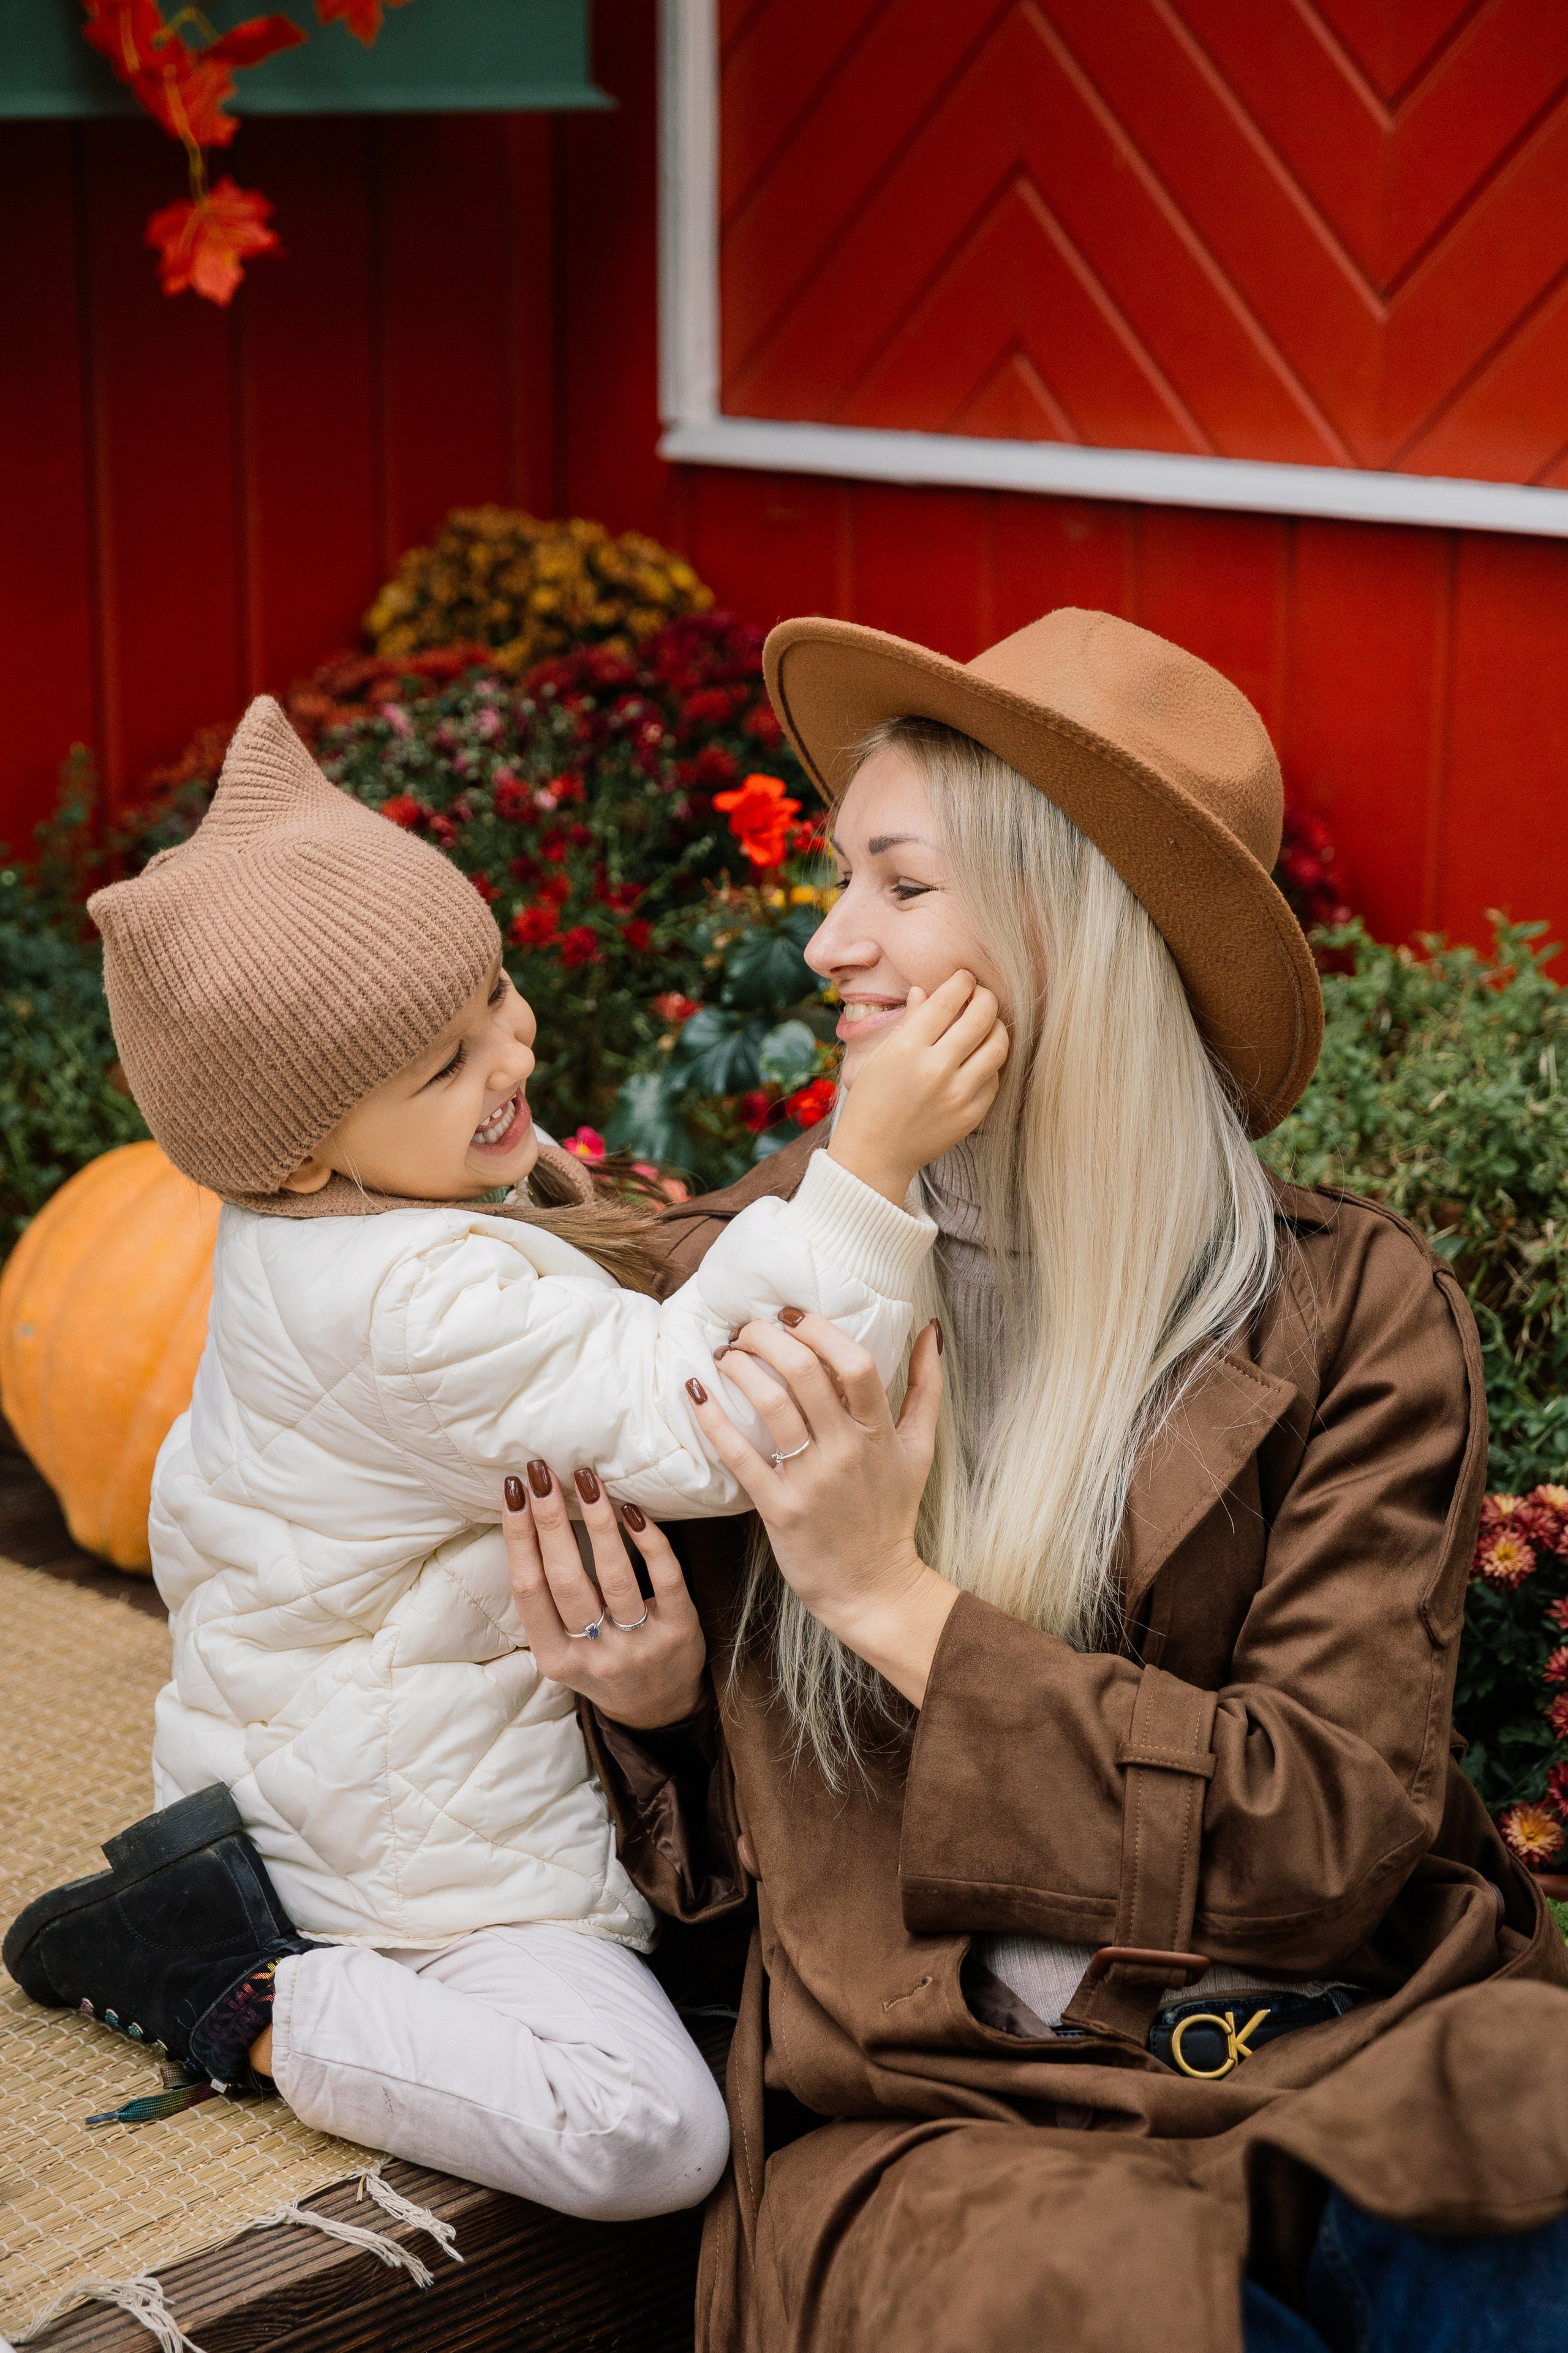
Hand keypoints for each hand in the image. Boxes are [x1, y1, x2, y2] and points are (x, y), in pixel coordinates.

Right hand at [502, 1465, 706, 1730]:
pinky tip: (635, 1510)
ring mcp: (639, 1645)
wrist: (659, 1707)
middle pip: (565, 1579)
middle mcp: (594, 1655)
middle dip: (550, 1520)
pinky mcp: (680, 1632)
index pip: (528, 1590)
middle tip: (543, 1471)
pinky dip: (650, 1542)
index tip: (513, 1491)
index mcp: (555, 1658)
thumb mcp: (562, 1649)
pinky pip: (666, 1580)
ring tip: (587, 1479)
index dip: (518, 1537)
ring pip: (614, 1577)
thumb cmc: (602, 1662)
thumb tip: (528, 1520)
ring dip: (598, 1521)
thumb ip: (547, 1602)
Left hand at [685, 1314, 958, 1705]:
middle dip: (767, 1338)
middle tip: (748, 1330)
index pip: (856, 1363)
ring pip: (771, 1405)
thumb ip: (927, 1387)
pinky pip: (741, 1455)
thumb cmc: (891, 1512)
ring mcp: (813, 1480)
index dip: (820, 1330)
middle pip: (805, 1372)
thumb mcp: (919, 1449)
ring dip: (740, 1369)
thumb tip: (931, 1329)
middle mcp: (847, 1450)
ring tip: (725, 1355)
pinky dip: (714, 1421)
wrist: (873, 1586)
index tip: (792, 1317)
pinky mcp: (780, 1508)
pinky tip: (696, 1394)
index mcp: (880, 1432)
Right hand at [828, 969, 1007, 1203]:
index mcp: (907, 1048)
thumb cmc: (871, 1101)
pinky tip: (978, 1060)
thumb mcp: (879, 1057)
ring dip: (996, 1028)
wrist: (874, 1155)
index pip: (948, 1000)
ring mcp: (958, 1094)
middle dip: (985, 997)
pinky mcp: (972, 1115)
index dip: (962, 981)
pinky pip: (995, 1077)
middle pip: (981, 1016)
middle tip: (980, 996)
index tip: (964, 978)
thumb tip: (925, 991)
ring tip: (986, 1026)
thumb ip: (908, 1022)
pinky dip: (990, 1063)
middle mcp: (936, 1068)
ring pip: (998, 1045)